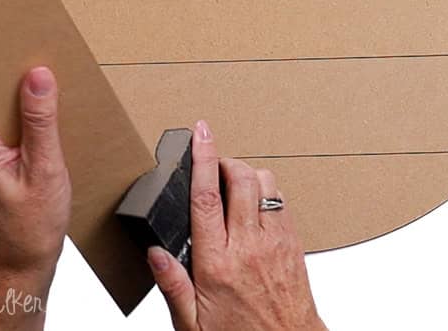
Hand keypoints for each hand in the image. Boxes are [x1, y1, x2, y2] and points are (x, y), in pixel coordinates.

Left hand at [0, 66, 71, 328]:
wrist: (23, 262)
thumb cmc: (31, 226)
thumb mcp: (44, 168)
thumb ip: (40, 120)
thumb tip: (38, 75)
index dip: (22, 77)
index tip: (48, 65)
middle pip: (3, 99)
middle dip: (34, 100)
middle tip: (64, 105)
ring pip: (10, 114)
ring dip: (37, 119)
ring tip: (57, 137)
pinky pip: (12, 130)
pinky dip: (34, 132)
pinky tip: (51, 146)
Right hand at [148, 121, 325, 330]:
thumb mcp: (192, 324)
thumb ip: (172, 285)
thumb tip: (154, 252)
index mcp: (216, 263)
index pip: (206, 197)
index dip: (202, 159)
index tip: (200, 134)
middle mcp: (248, 245)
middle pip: (240, 179)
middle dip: (225, 160)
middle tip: (212, 163)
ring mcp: (274, 241)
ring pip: (265, 184)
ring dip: (248, 175)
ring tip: (232, 186)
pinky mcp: (292, 242)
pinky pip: (281, 201)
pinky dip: (266, 193)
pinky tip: (253, 209)